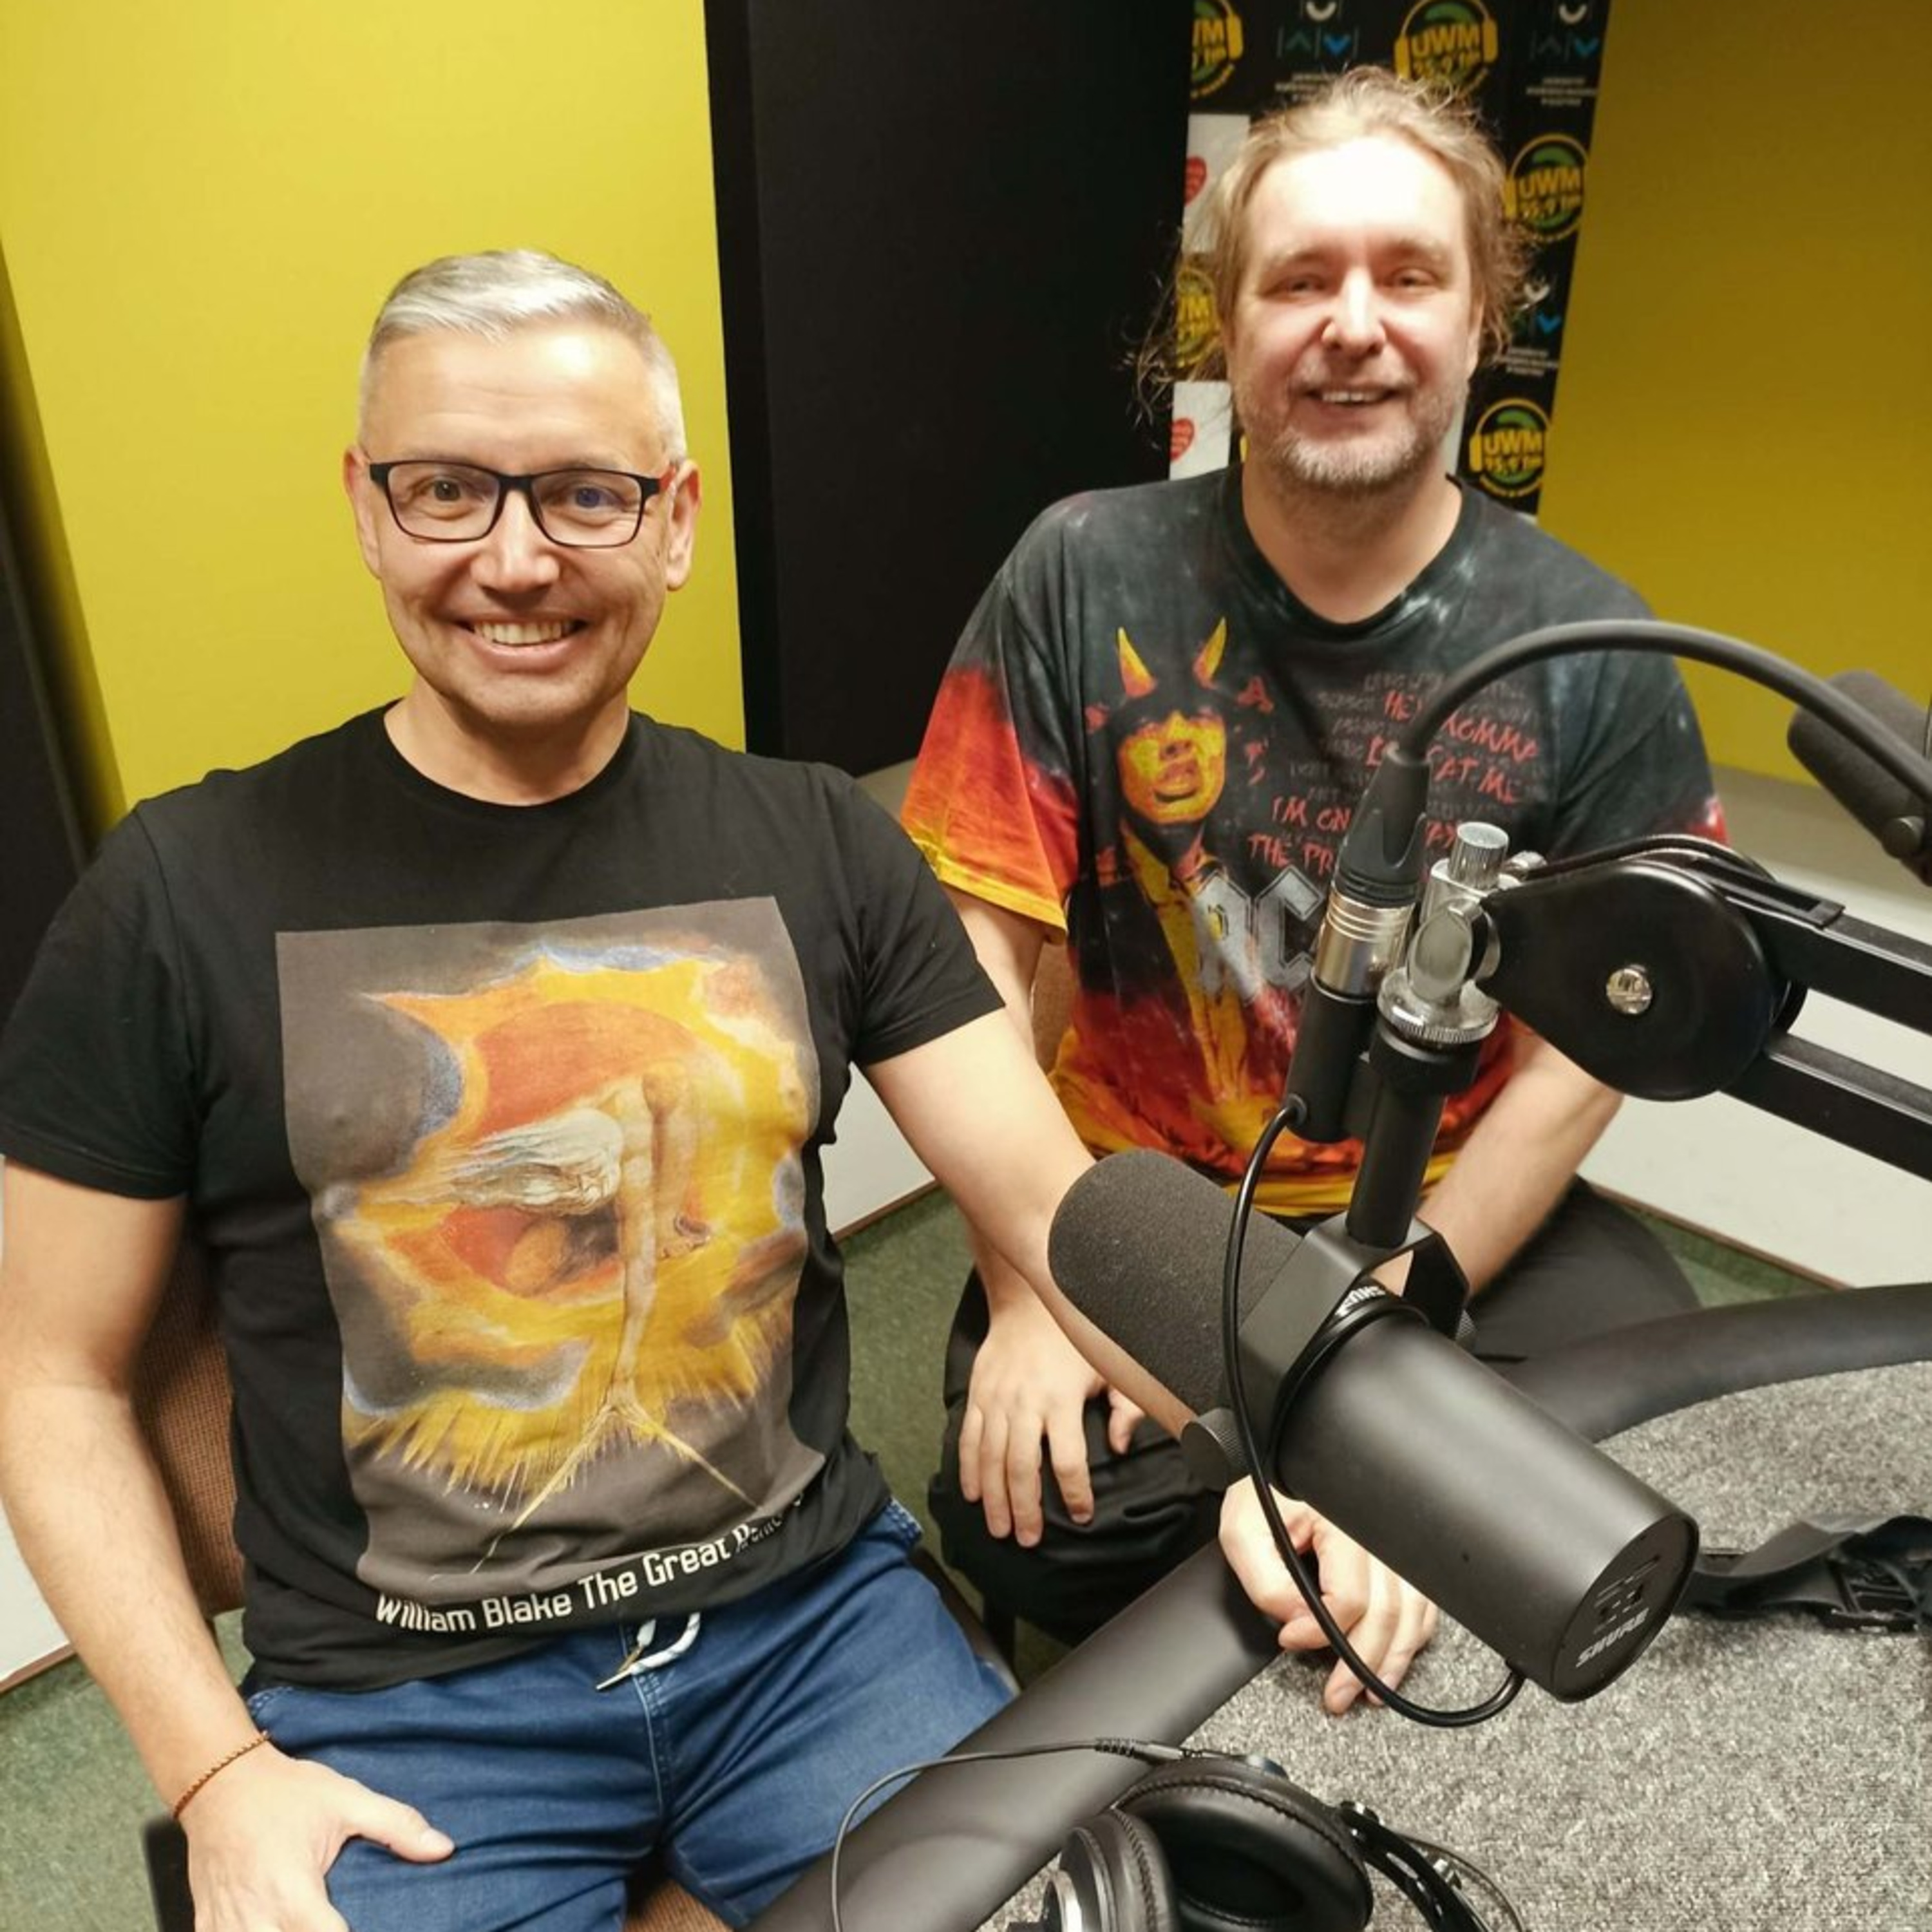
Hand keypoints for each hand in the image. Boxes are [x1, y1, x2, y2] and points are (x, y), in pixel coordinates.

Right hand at [183, 1741, 452, 1930]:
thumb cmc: (285, 1792)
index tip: (375, 1930)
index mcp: (292, 1889)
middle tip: (333, 1925)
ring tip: (306, 1927)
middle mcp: (256, 1916)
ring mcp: (226, 1924)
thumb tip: (443, 1848)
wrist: (219, 1780)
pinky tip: (273, 1930)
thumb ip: (397, 1826)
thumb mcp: (346, 1800)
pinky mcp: (206, 1925)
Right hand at [958, 1291, 1119, 1545]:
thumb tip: (1121, 1447)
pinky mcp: (977, 1395)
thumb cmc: (1073, 1338)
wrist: (1028, 1302)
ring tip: (999, 1529)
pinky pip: (969, 1439)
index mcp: (1061, 1401)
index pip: (1068, 1460)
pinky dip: (968, 1469)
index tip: (1081, 1515)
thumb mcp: (1110, 1368)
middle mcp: (1025, 1404)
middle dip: (1025, 1509)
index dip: (1075, 1492)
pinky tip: (971, 1494)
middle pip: (1021, 1468)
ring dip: (994, 1499)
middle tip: (1028, 1539)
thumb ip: (1125, 1409)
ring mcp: (996, 1401)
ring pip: (990, 1460)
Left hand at [1217, 1481, 1437, 1714]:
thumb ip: (1266, 1582)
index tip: (1290, 1640)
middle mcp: (1376, 1534)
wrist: (1273, 1463)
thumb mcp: (1243, 1533)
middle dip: (1363, 1665)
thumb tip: (1298, 1624)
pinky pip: (1420, 1602)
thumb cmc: (1260, 1493)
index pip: (1349, 1597)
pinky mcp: (1398, 1554)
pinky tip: (1394, 1658)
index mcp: (1341, 1524)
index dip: (1321, 1632)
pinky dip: (1411, 1636)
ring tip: (1373, 1691)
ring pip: (1412, 1613)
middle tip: (1338, 1695)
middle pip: (1387, 1614)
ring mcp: (1393, 1543)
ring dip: (1395, 1658)